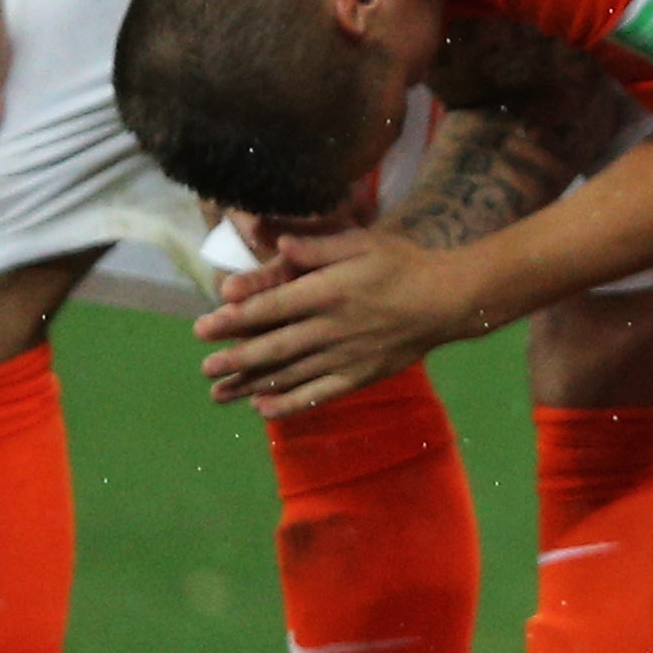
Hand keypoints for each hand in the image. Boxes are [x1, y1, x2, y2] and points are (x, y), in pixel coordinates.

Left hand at [195, 229, 485, 417]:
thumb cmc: (403, 264)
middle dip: (235, 358)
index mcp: (329, 291)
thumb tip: (278, 245)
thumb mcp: (363, 242)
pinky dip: (290, 404)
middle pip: (275, 346)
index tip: (203, 327)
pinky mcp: (360, 376)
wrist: (448, 299)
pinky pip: (319, 394)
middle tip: (204, 366)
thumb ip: (319, 246)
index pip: (271, 308)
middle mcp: (332, 328)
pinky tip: (263, 409)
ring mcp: (346, 356)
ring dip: (252, 385)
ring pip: (290, 374)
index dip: (234, 319)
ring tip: (219, 393)